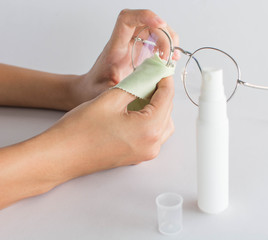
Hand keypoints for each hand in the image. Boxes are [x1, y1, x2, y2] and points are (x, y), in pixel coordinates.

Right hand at [42, 76, 173, 180]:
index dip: (164, 79)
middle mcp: (152, 145)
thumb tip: (148, 76)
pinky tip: (137, 109)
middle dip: (161, 92)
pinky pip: (153, 134)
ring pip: (163, 124)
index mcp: (149, 129)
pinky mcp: (137, 156)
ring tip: (142, 93)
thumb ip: (135, 85)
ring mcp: (145, 153)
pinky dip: (151, 119)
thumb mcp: (110, 99)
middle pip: (168, 111)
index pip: (167, 98)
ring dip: (157, 107)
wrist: (61, 156)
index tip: (160, 68)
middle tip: (149, 77)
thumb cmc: (80, 131)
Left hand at [71, 9, 179, 105]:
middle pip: (148, 24)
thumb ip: (119, 91)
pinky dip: (167, 49)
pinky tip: (169, 61)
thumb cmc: (95, 89)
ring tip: (172, 59)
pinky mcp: (142, 53)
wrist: (91, 89)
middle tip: (168, 57)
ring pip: (156, 31)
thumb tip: (138, 91)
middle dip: (164, 36)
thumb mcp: (104, 92)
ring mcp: (135, 46)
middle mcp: (126, 42)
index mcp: (115, 47)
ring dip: (169, 41)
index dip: (145, 16)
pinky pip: (157, 42)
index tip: (161, 24)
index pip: (127, 20)